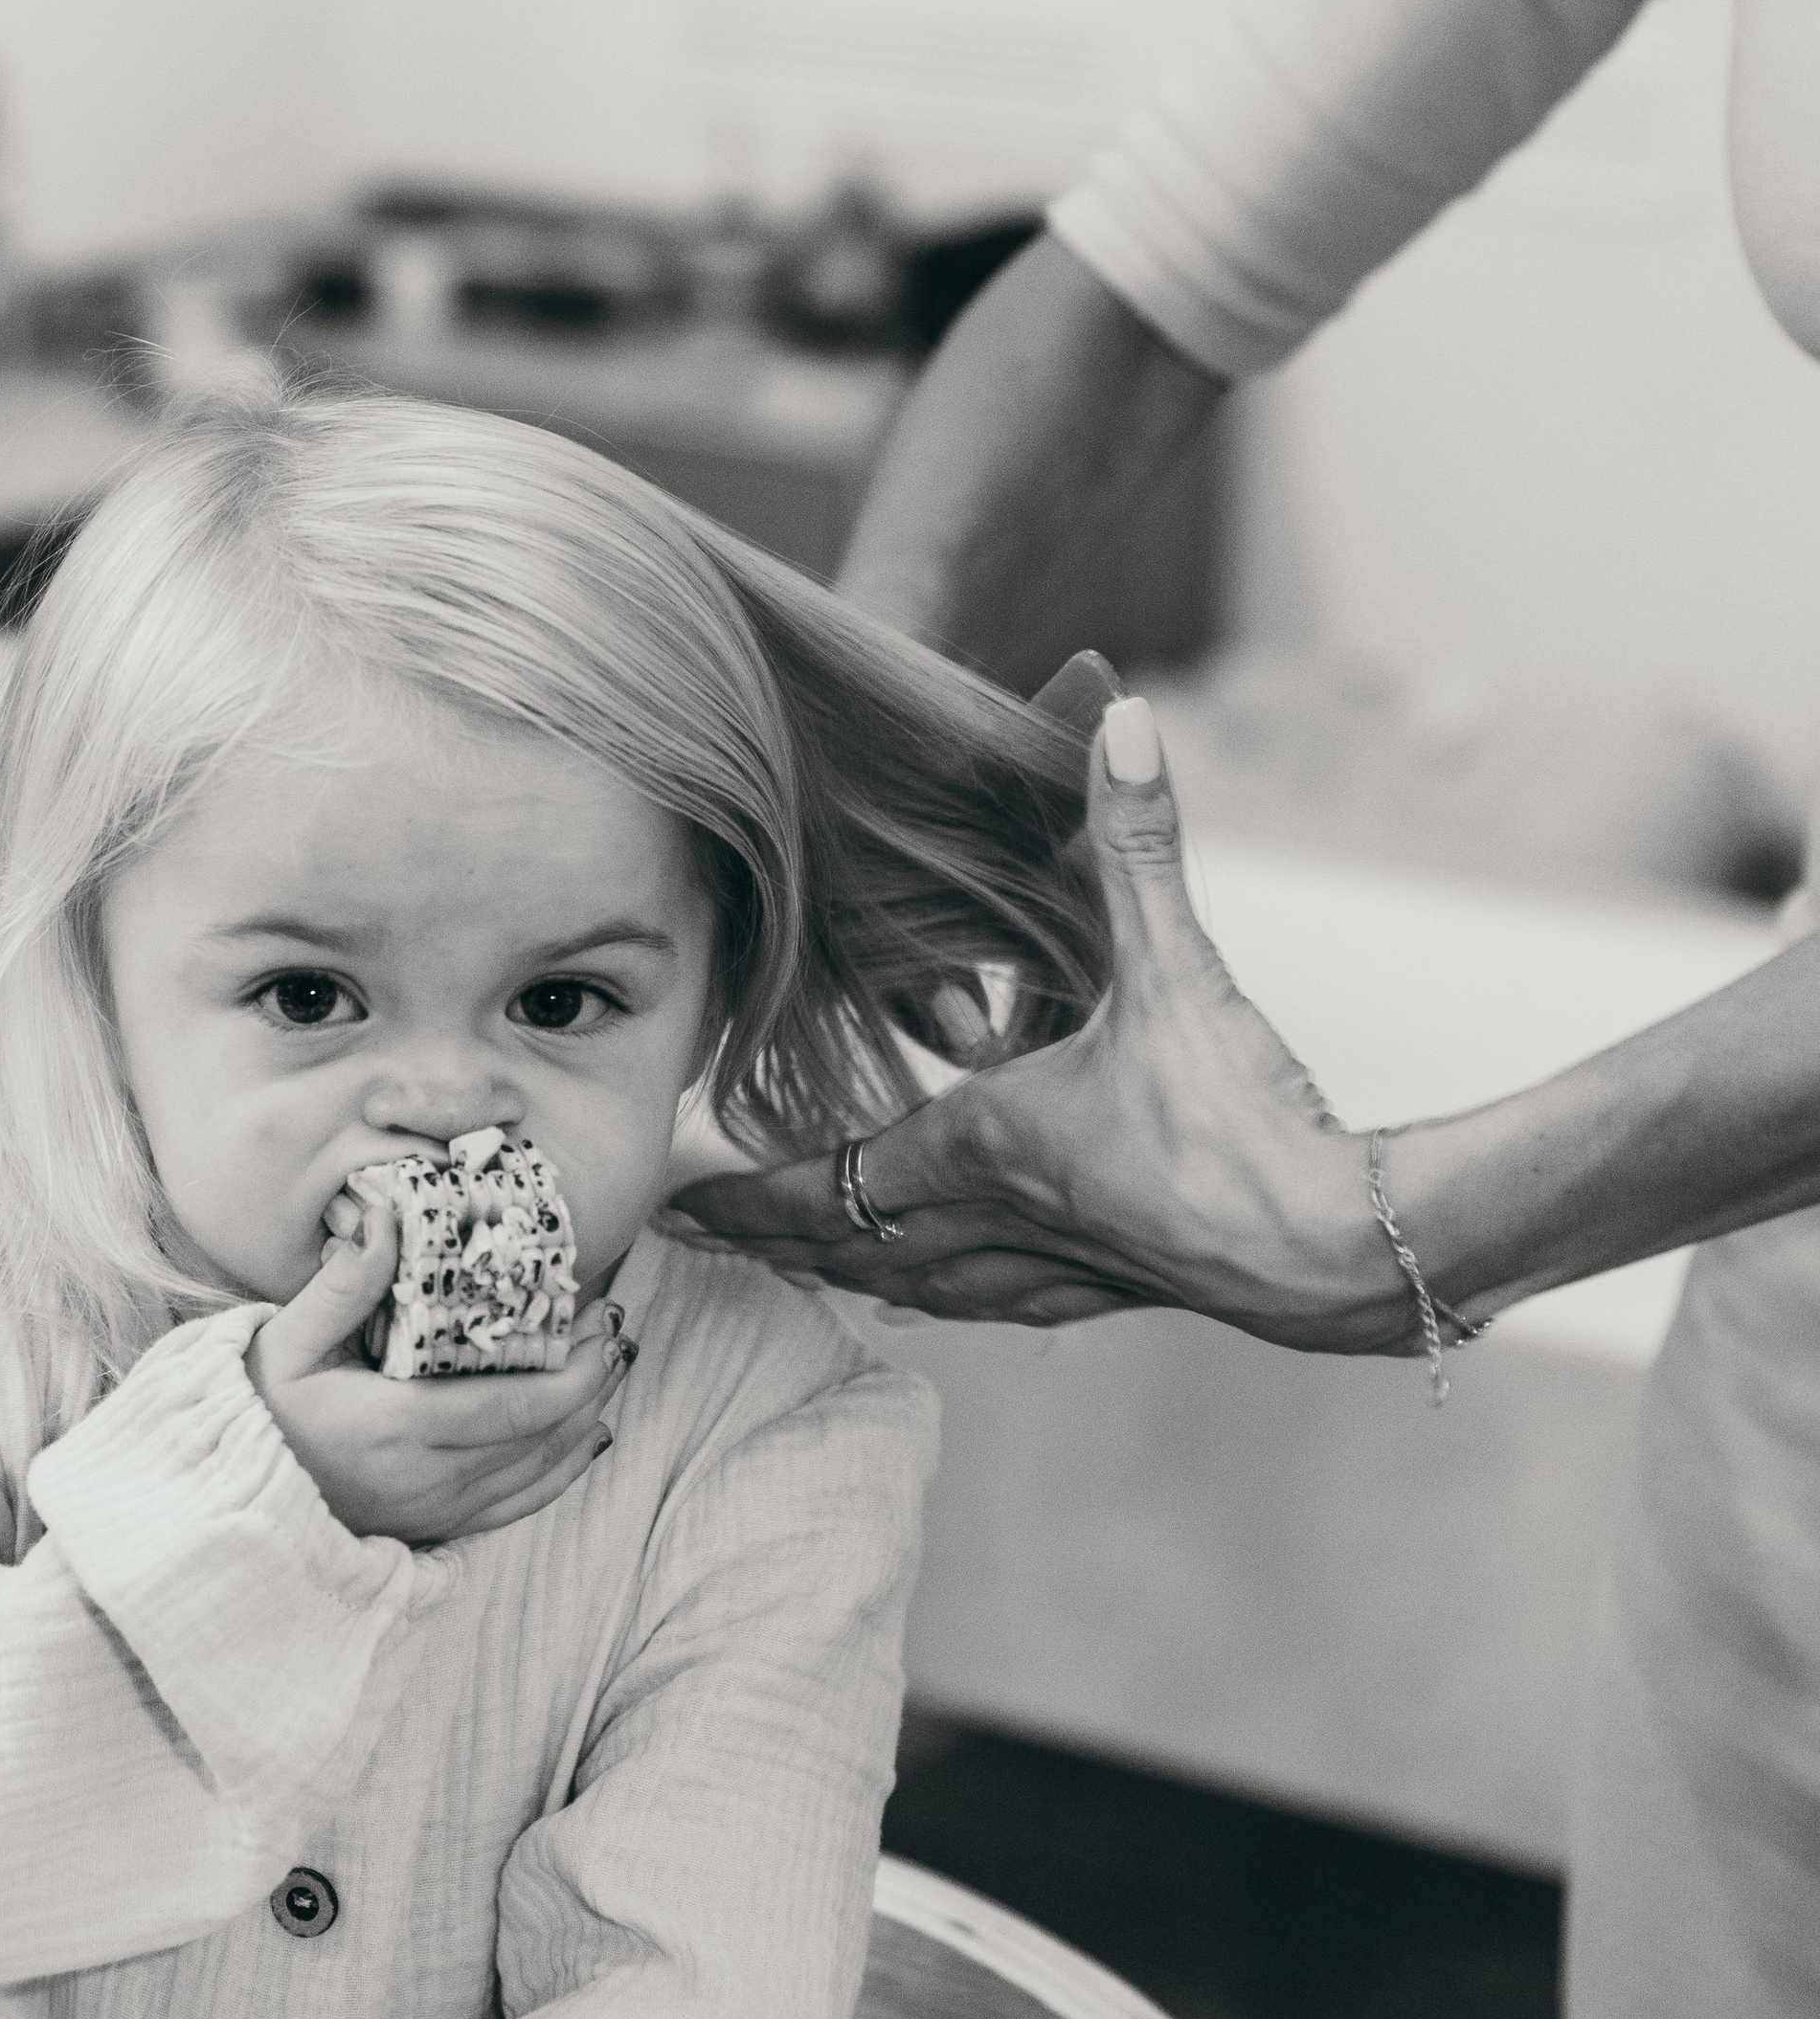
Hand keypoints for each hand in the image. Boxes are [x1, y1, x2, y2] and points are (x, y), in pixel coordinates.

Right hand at [250, 1189, 631, 1542]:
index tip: (597, 1323)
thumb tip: (387, 1219)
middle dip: (591, 1383)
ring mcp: (435, 1510)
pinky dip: (564, 1469)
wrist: (233, 1489)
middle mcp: (426, 1479)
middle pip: (540, 1438)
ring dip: (587, 1419)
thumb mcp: (287, 1339)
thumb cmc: (261, 1406)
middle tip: (614, 1329)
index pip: (513, 1410)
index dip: (573, 1374)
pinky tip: (590, 1434)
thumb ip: (343, 1285)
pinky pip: (519, 1504)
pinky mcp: (436, 1525)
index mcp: (395, 1428)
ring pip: (539, 1473)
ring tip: (612, 1364)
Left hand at [680, 696, 1408, 1353]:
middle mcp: (1002, 1219)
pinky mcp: (1115, 1289)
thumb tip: (1119, 719)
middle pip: (850, 1243)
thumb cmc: (1250, 1123)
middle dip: (766, 1241)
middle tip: (689, 1239)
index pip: (833, 1180)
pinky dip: (943, 1292)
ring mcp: (1057, 1267)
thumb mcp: (1183, 970)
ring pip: (917, 1283)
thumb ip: (1138, 844)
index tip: (675, 1203)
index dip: (748, 1194)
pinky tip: (942, 1291)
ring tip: (790, 1265)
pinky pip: (996, 1299)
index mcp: (989, 1146)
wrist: (1344, 1247)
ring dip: (845, 1272)